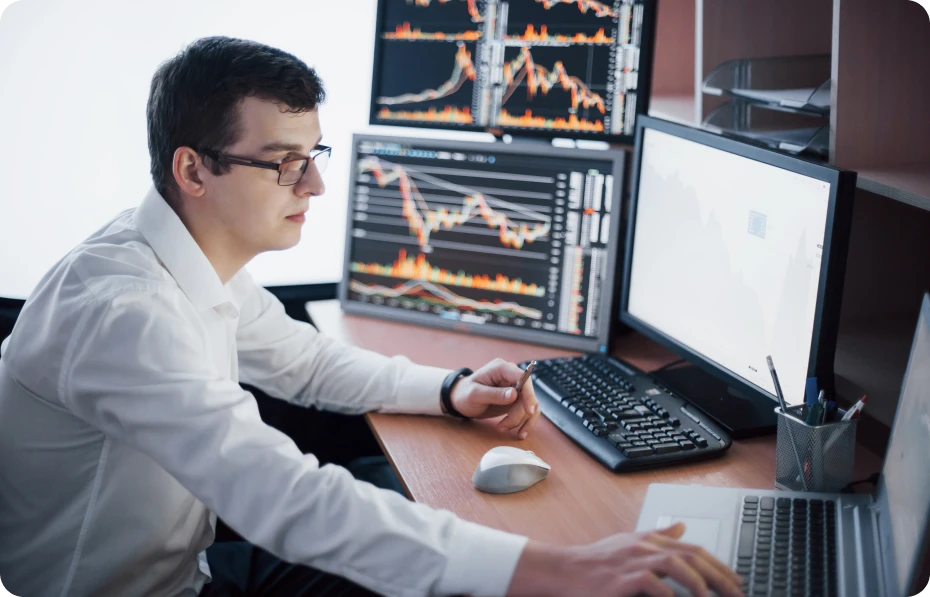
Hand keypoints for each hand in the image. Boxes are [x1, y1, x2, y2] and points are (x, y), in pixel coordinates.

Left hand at [448, 358, 540, 439]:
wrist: (461, 399)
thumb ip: (494, 394)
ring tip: (503, 427)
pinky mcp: (517, 399)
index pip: (523, 377)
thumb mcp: (475, 394)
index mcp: (501, 368)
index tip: (529, 411)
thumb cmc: (465, 393)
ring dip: (520, 420)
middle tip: (504, 426)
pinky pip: (528, 411)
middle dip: (519, 413)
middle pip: (527, 394)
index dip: (529, 394)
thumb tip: (514, 394)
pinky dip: (526, 422)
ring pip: (530, 405)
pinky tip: (520, 432)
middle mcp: (511, 376)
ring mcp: (515, 387)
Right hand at [507, 523, 743, 596]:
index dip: (719, 565)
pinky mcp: (622, 579)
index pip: (693, 548)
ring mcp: (633, 561)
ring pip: (676, 564)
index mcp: (649, 539)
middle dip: (719, 575)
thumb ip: (657, 536)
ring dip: (699, 582)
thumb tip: (680, 526)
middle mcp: (644, 546)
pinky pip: (651, 583)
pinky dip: (668, 593)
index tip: (737, 581)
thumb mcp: (629, 543)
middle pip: (691, 555)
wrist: (566, 570)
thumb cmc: (597, 561)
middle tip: (737, 592)